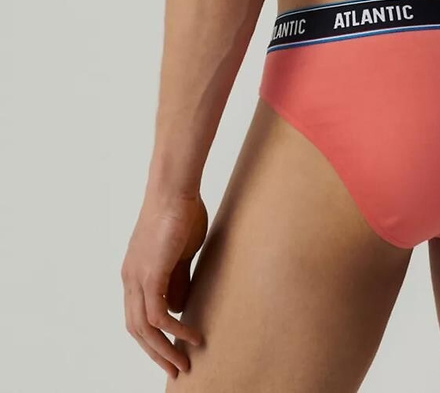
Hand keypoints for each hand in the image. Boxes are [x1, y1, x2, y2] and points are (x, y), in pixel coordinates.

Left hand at [122, 192, 208, 378]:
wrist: (174, 189)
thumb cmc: (180, 212)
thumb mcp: (179, 253)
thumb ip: (176, 279)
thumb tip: (177, 307)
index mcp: (134, 273)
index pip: (137, 316)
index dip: (152, 337)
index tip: (170, 351)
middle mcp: (129, 279)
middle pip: (136, 329)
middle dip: (156, 352)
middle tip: (176, 369)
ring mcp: (136, 277)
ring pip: (144, 328)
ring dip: (164, 349)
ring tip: (184, 362)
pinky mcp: (150, 274)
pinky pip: (157, 314)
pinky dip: (174, 330)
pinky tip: (191, 335)